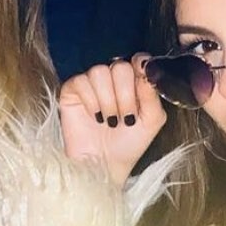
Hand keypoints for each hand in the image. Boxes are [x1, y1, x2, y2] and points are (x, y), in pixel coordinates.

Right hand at [59, 54, 166, 186]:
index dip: (140, 67)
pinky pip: (81, 81)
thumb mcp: (152, 121)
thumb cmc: (129, 144)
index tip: (142, 80)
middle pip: (120, 66)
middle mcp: (113, 80)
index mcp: (134, 83)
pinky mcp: (72, 90)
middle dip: (126, 95)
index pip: (138, 61)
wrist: (105, 164)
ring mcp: (92, 83)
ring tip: (110, 120)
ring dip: (108, 100)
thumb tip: (148, 70)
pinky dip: (91, 101)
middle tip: (126, 118)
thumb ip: (153, 95)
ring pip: (99, 72)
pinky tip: (95, 117)